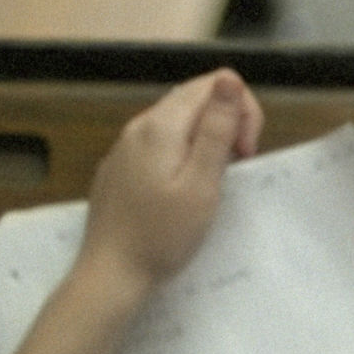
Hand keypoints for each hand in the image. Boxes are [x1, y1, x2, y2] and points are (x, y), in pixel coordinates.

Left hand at [75, 71, 256, 289]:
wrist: (109, 275)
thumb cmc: (162, 235)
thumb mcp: (202, 184)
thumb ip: (216, 129)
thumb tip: (230, 79)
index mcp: (161, 125)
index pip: (213, 84)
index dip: (240, 111)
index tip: (244, 153)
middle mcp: (138, 126)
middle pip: (194, 97)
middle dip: (225, 123)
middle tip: (233, 168)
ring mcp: (123, 147)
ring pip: (176, 121)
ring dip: (205, 139)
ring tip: (210, 181)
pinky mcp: (118, 168)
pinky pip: (157, 143)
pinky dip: (181, 153)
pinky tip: (180, 190)